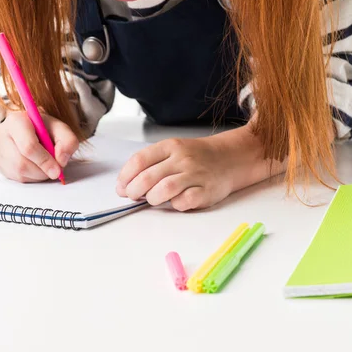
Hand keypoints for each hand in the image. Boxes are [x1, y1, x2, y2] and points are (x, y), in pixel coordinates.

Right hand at [0, 110, 79, 182]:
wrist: (30, 128)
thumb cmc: (44, 128)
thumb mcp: (61, 129)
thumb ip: (68, 142)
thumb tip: (61, 161)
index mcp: (16, 121)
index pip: (28, 146)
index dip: (45, 161)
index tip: (57, 170)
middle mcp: (1, 134)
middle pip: (21, 163)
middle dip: (42, 170)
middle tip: (54, 170)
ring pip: (19, 173)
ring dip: (38, 175)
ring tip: (45, 165)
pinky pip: (15, 178)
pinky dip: (31, 177)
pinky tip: (36, 167)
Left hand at [116, 136, 237, 210]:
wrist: (230, 158)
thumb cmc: (197, 157)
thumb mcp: (173, 151)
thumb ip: (152, 164)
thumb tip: (125, 185)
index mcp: (171, 146)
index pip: (139, 160)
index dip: (125, 177)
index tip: (121, 187)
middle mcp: (183, 159)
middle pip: (148, 177)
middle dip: (134, 191)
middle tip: (133, 196)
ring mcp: (196, 175)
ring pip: (164, 189)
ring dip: (152, 198)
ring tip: (153, 199)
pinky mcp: (206, 191)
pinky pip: (184, 202)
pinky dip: (174, 205)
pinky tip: (174, 202)